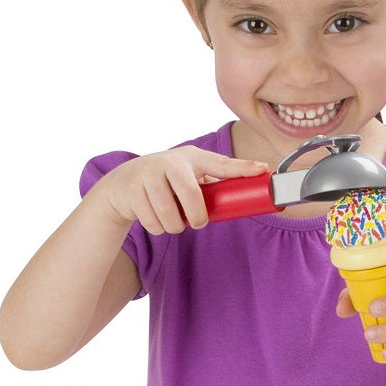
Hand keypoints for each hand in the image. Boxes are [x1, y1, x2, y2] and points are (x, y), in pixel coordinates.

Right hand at [95, 147, 268, 234]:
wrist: (123, 183)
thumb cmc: (165, 183)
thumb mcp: (187, 178)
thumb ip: (208, 188)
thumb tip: (240, 205)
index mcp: (192, 158)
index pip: (221, 164)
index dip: (242, 168)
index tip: (262, 169)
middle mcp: (170, 162)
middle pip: (191, 196)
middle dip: (196, 217)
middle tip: (196, 223)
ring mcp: (149, 174)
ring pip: (170, 216)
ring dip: (174, 226)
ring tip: (172, 219)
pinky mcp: (132, 190)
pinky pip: (153, 223)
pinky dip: (157, 228)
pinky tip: (154, 217)